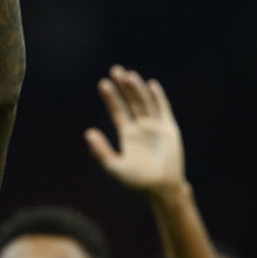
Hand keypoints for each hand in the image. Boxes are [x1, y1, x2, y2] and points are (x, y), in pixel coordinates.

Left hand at [85, 65, 186, 193]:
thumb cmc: (137, 181)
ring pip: (145, 102)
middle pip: (131, 101)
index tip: (103, 83)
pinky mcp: (169, 129)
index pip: (117, 111)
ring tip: (129, 74)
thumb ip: (100, 150)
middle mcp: (141, 127)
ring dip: (138, 88)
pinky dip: (158, 97)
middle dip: (123, 86)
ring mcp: (155, 127)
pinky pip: (163, 109)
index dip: (111, 97)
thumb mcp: (114, 166)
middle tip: (115, 69)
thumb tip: (87, 132)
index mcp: (127, 134)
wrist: (161, 188)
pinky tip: (151, 85)